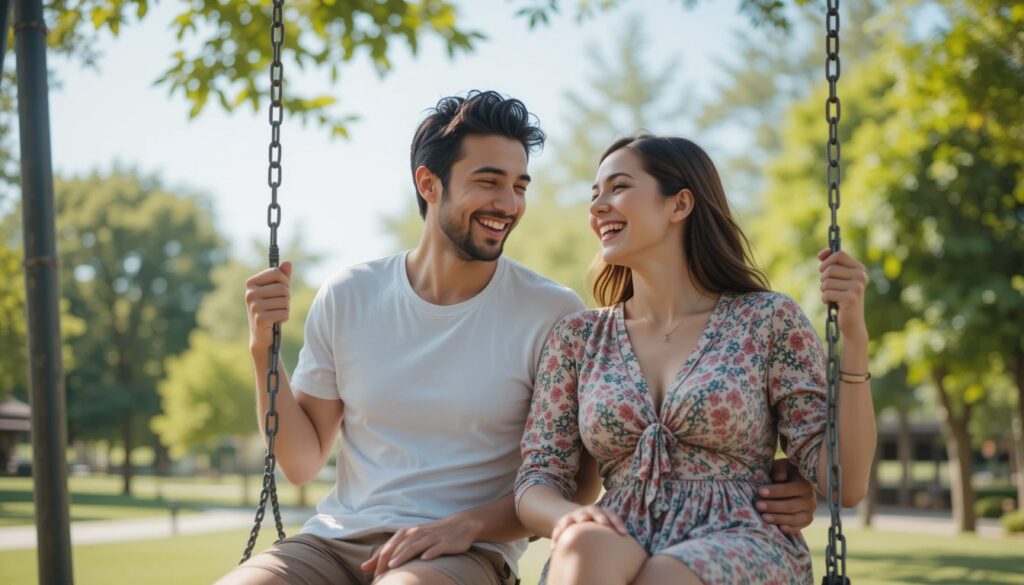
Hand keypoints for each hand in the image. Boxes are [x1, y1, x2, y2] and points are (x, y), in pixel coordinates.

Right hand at [245, 261, 291, 350]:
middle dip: (286, 297)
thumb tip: (288, 263)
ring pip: (285, 301)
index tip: (283, 288)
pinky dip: (285, 317)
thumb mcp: (276, 291)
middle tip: (279, 305)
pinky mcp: (260, 319)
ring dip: (286, 308)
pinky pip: (284, 313)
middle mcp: (250, 293)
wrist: (261, 335)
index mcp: (251, 283)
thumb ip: (282, 277)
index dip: (285, 280)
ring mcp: (254, 306)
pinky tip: (276, 321)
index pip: (276, 272)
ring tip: (277, 313)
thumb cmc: (270, 309)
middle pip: (282, 287)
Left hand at [360, 516, 479, 574]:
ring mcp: (432, 537)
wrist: (461, 526)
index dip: (379, 560)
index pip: (389, 547)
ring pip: (415, 546)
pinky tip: (424, 558)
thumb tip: (364, 566)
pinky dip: (430, 552)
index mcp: (407, 532)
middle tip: (380, 575)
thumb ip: (389, 552)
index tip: (374, 575)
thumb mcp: (410, 540)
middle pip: (399, 547)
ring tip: (393, 565)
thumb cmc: (431, 536)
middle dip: (388, 560)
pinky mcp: (446, 542)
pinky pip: (436, 548)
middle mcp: (417, 533)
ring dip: (404, 555)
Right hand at [550, 505, 628, 547]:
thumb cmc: (595, 527)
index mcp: (600, 512)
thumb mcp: (604, 526)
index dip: (617, 522)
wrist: (574, 518)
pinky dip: (555, 537)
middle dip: (598, 517)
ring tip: (571, 529)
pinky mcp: (561, 524)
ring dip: (572, 523)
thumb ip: (613, 532)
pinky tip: (555, 548)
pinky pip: (557, 530)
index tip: (624, 534)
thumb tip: (629, 544)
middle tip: (603, 524)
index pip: (610, 513)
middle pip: (593, 511)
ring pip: (572, 518)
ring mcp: (573, 516)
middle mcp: (586, 512)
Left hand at [756, 458, 817, 534]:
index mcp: (805, 484)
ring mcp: (810, 511)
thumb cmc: (786, 473)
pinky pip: (798, 527)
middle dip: (773, 506)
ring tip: (763, 517)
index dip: (774, 491)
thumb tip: (778, 478)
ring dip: (778, 518)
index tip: (760, 492)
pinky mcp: (807, 520)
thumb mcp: (784, 466)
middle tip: (757, 505)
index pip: (789, 489)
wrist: (796, 483)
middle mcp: (810, 499)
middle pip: (790, 506)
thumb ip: (780, 469)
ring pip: (794, 518)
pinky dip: (790, 529)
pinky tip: (779, 528)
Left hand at [818, 248, 867, 343]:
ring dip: (823, 290)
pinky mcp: (850, 298)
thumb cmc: (841, 299)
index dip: (826, 260)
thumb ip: (831, 265)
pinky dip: (824, 299)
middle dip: (823, 279)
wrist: (852, 323)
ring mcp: (857, 287)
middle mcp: (861, 276)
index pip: (839, 254)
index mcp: (859, 269)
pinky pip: (826, 293)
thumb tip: (821, 254)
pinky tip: (832, 303)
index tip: (822, 268)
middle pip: (829, 268)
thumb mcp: (838, 280)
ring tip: (832, 296)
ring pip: (826, 282)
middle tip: (828, 288)